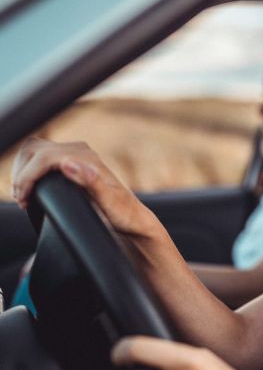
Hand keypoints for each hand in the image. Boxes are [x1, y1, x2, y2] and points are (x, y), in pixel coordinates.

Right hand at [11, 138, 151, 235]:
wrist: (132, 218)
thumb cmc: (123, 213)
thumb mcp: (109, 202)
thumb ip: (91, 182)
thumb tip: (67, 164)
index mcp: (87, 158)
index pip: (43, 156)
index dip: (28, 176)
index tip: (24, 197)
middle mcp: (81, 152)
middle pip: (35, 150)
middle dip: (22, 174)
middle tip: (22, 199)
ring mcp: (75, 156)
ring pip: (34, 151)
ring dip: (23, 171)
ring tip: (23, 196)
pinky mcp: (70, 163)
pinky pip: (40, 158)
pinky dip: (29, 171)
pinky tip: (30, 189)